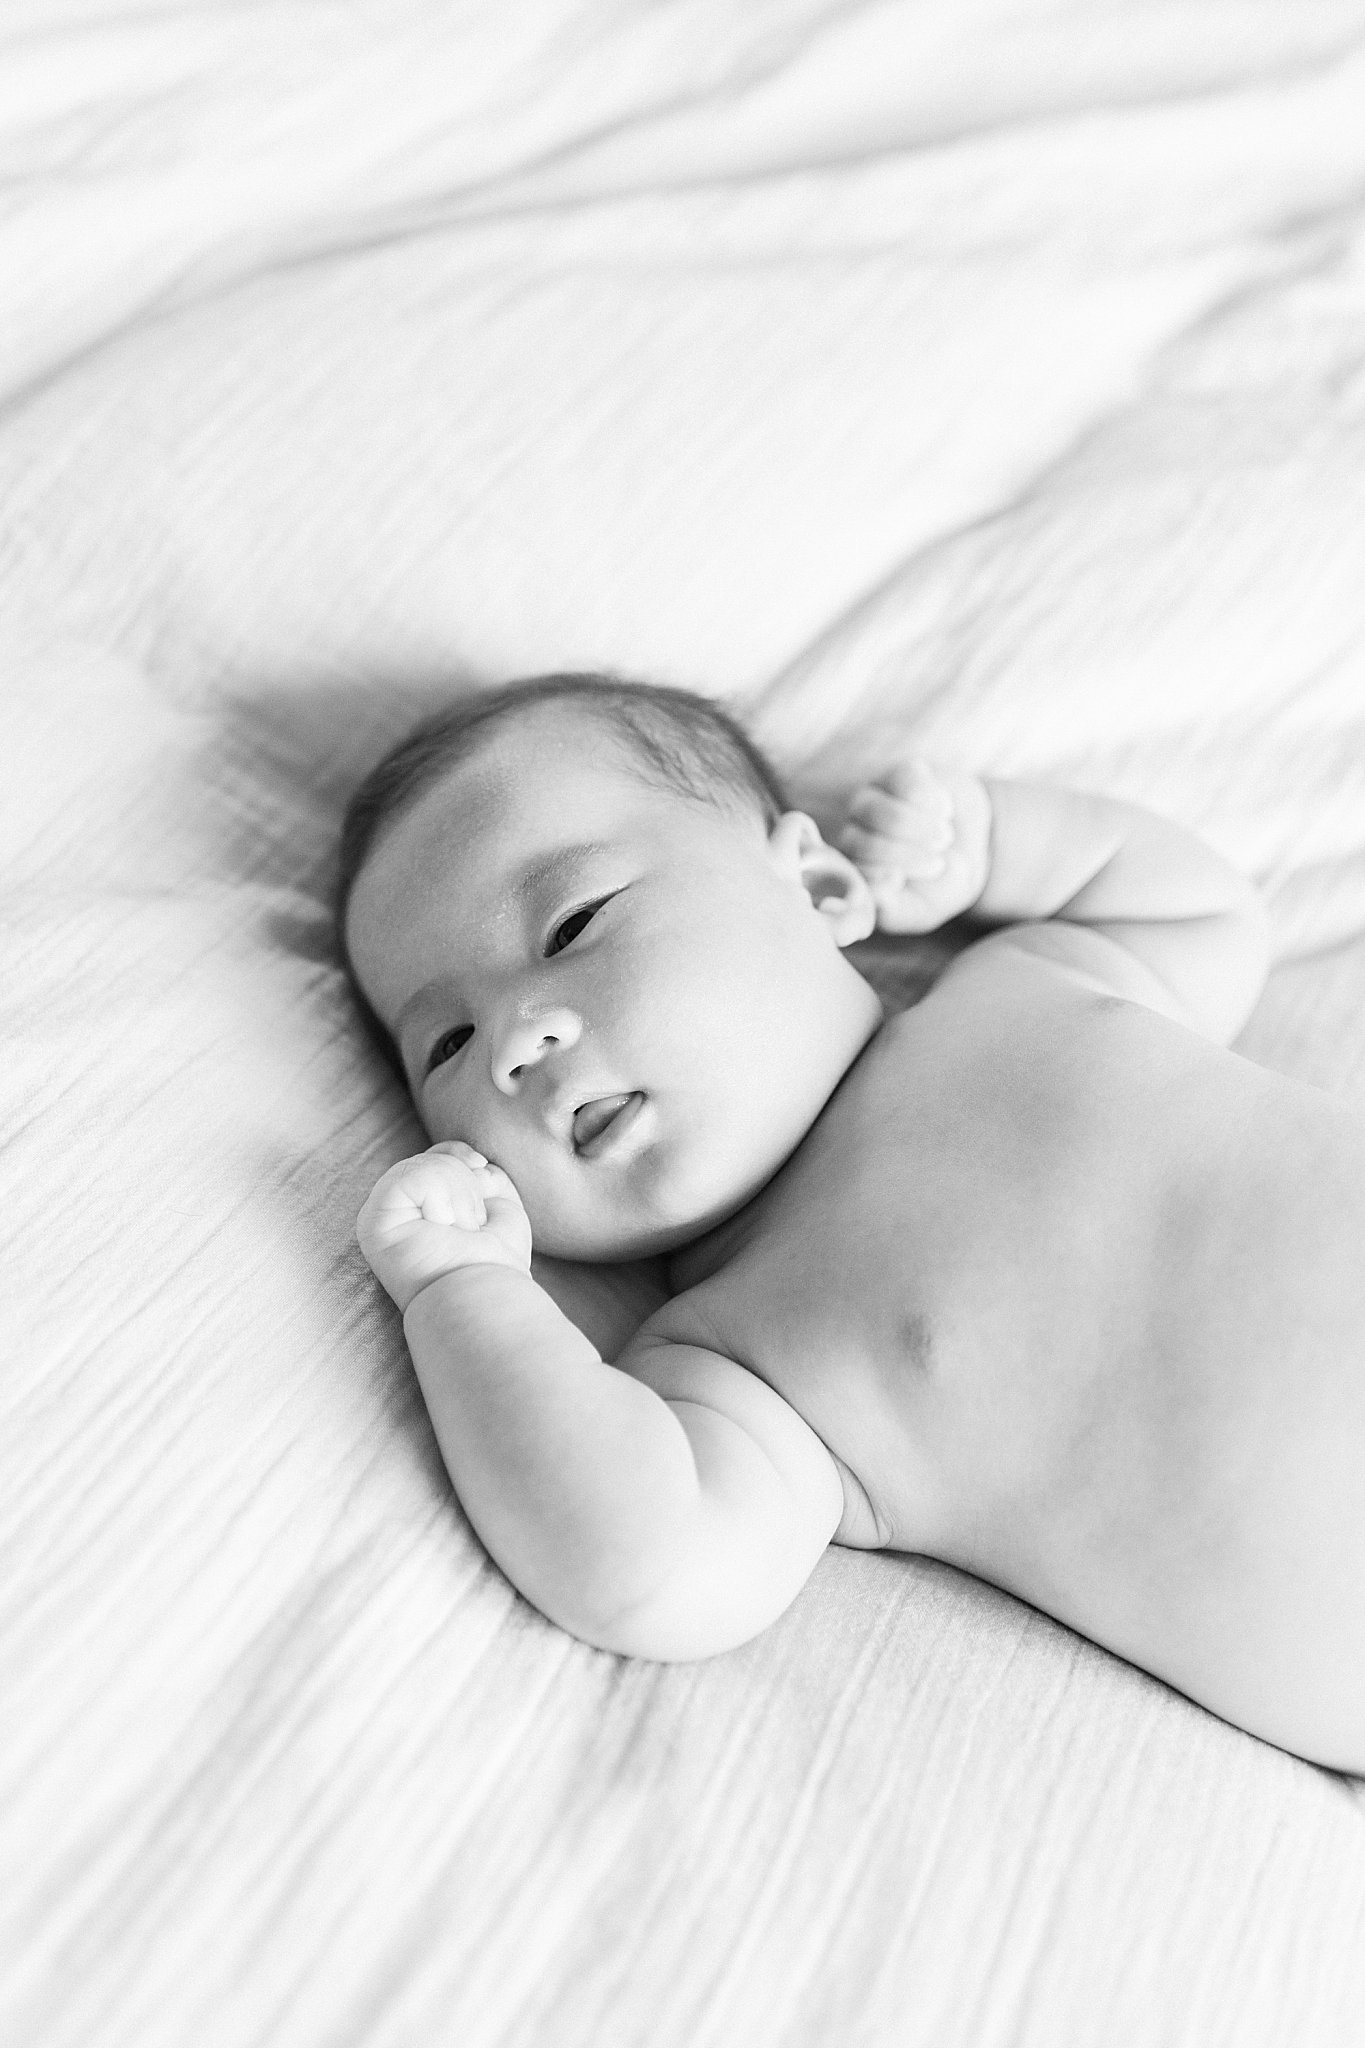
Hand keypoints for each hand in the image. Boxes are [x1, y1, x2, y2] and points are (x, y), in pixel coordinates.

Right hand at [357, 1141, 533, 1313]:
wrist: (486, 1296)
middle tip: (473, 1222)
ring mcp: (378, 1218)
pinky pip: (411, 1176)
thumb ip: (483, 1178)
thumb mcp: (500, 1208)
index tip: (482, 1168)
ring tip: (463, 1229)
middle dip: (465, 1181)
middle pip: (429, 1159)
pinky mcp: (374, 1222)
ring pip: (421, 1165)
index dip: (459, 1154)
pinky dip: (441, 1195)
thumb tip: (472, 1161)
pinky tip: (444, 1226)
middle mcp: (392, 1215)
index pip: (431, 1158)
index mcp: (417, 1213)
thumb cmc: (494, 1263)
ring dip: (459, 1193)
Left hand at [837, 757, 992, 934]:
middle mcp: (854, 832)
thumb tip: (875, 896)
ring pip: (878, 809)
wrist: (979, 850)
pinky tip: (944, 810)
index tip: (904, 881)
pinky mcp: (898, 774)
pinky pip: (904, 781)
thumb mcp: (921, 910)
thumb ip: (892, 912)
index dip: (877, 876)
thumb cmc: (941, 886)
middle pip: (862, 839)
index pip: (849, 870)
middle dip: (905, 855)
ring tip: (944, 838)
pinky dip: (931, 799)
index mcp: (853, 869)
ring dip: (918, 827)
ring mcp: (873, 799)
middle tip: (938, 862)